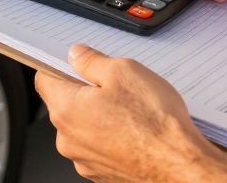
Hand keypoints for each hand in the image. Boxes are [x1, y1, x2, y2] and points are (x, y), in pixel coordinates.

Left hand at [35, 45, 226, 182]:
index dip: (59, 66)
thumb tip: (76, 55)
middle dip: (85, 92)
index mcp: (66, 109)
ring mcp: (85, 160)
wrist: (182, 166)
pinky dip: (112, 138)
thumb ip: (91, 61)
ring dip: (100, 116)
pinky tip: (136, 132)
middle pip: (65, 104)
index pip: (44, 79)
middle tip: (115, 86)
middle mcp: (68, 139)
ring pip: (84, 127)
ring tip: (132, 112)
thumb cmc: (156, 123)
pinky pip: (100, 147)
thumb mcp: (124, 71)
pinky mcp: (102, 174)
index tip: (75, 63)